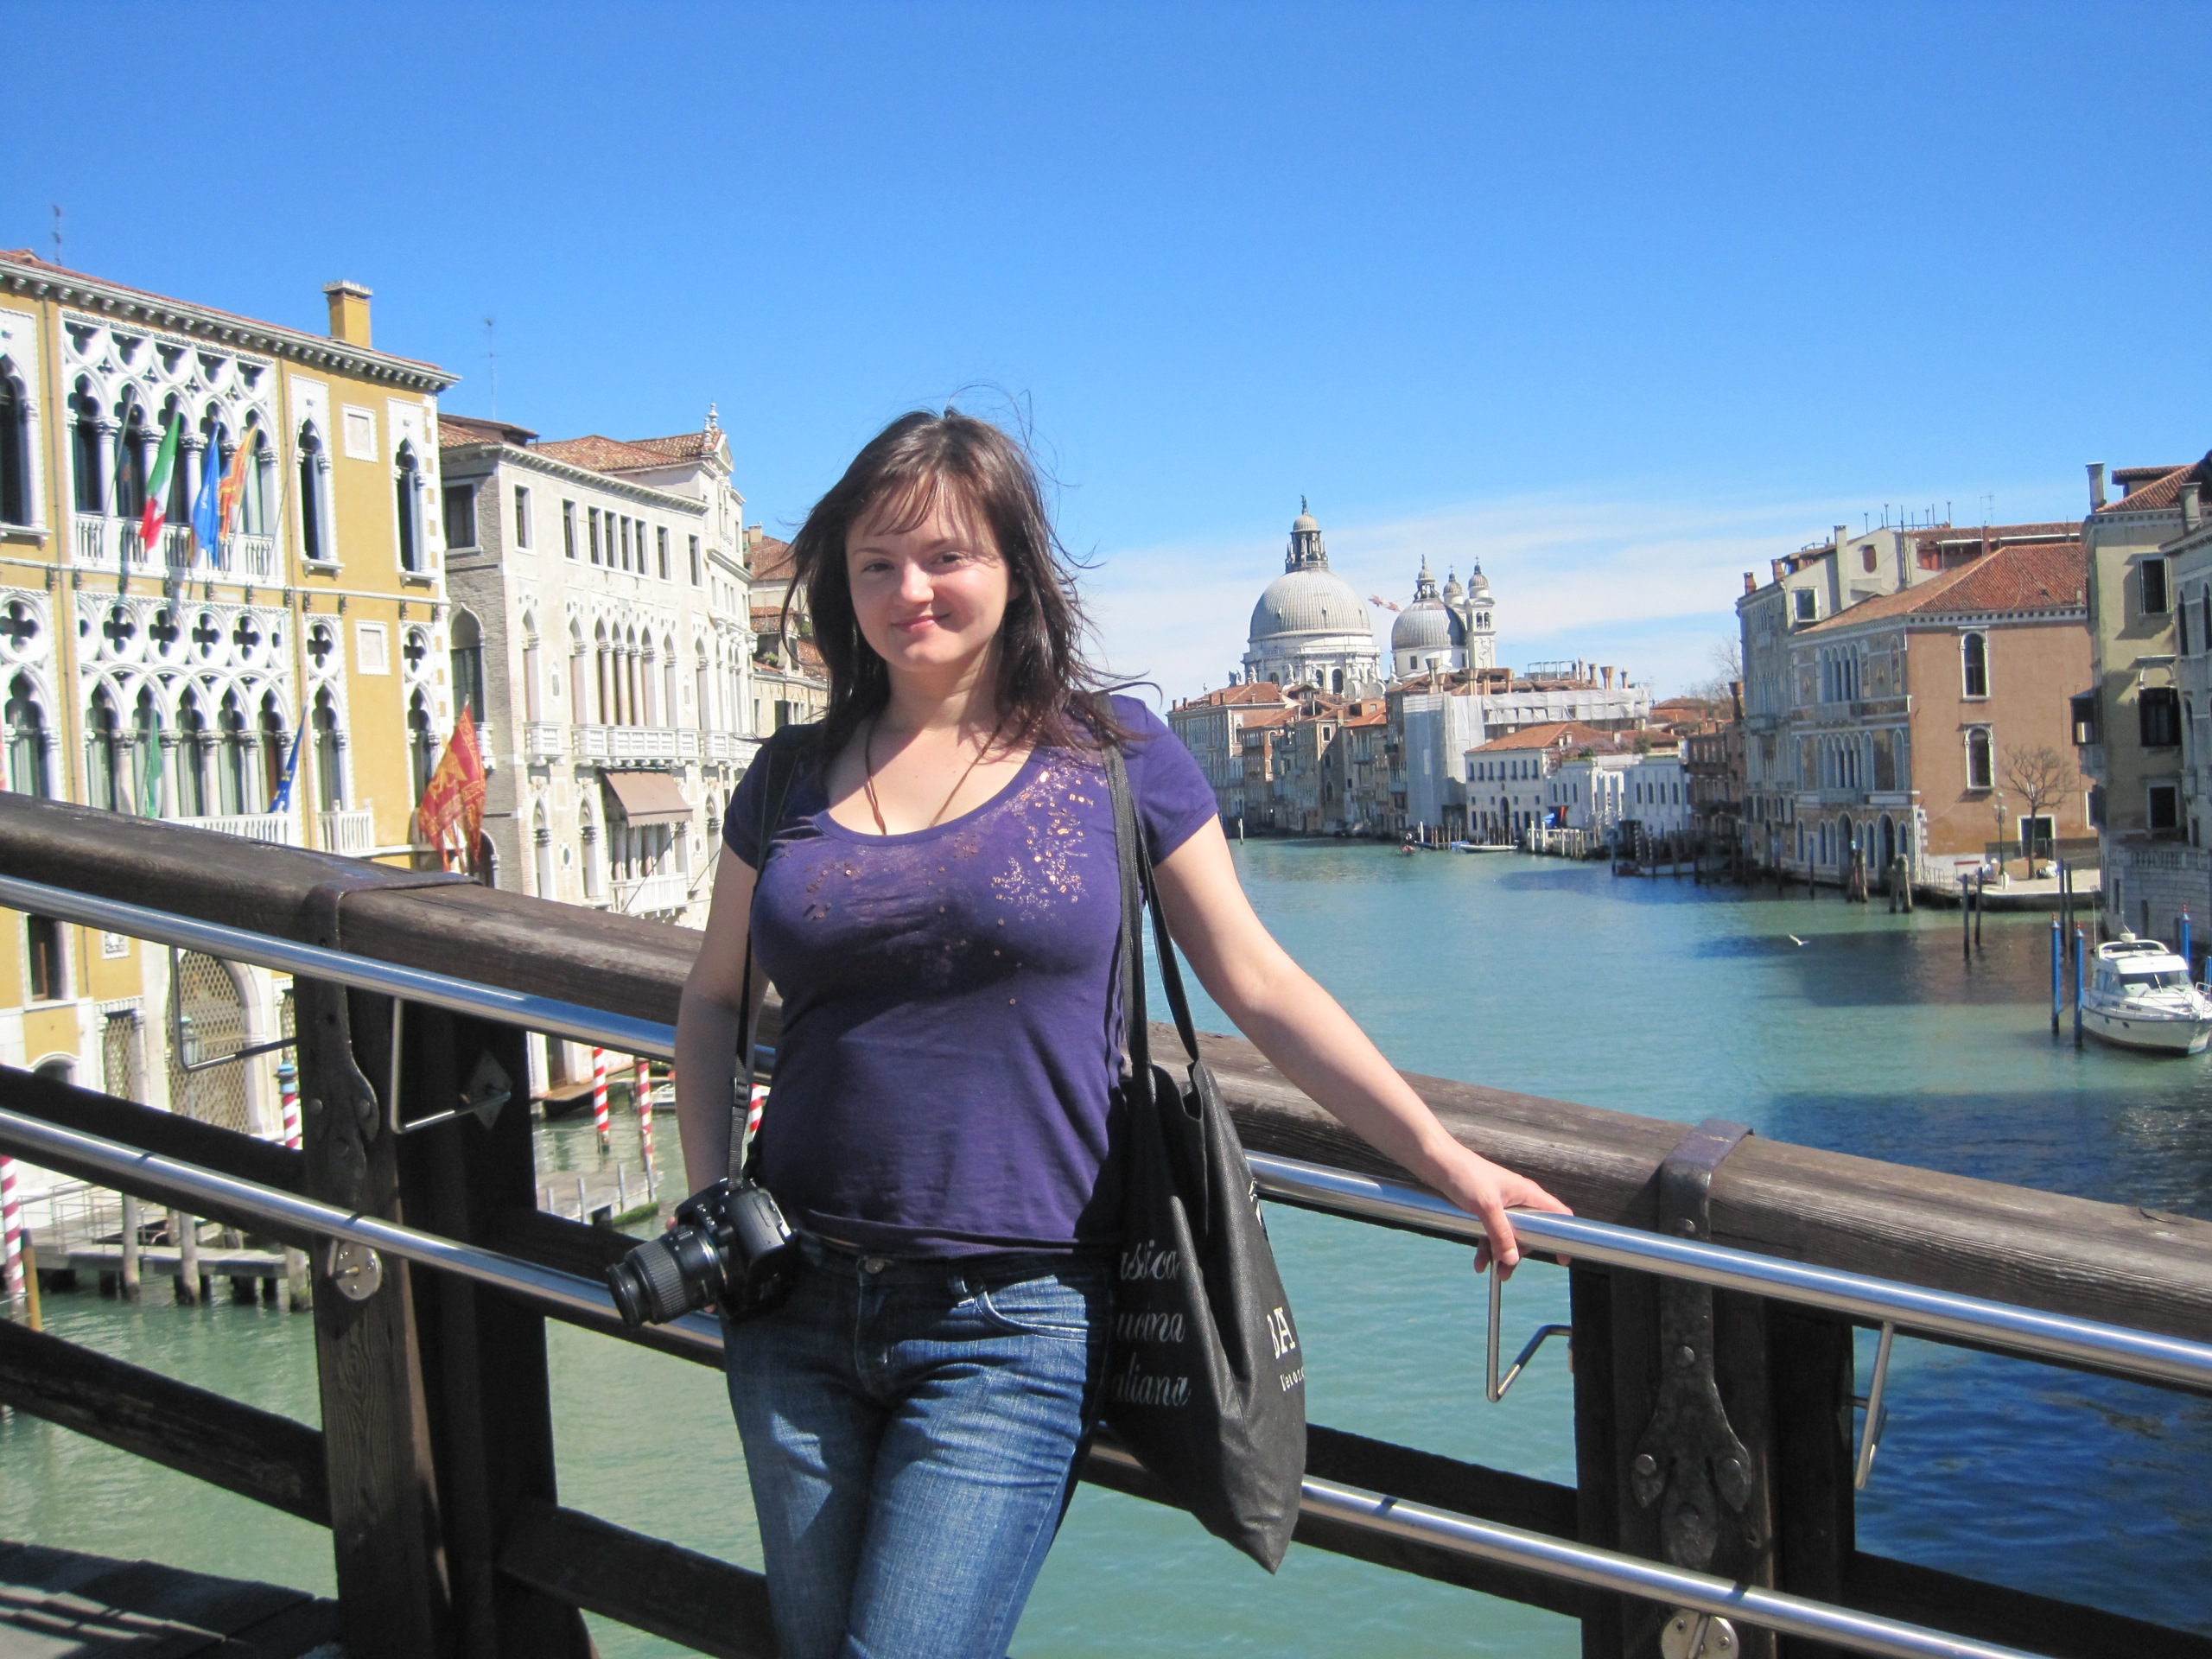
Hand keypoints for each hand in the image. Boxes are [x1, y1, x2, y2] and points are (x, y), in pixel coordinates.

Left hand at [1424, 1143, 1570, 1279]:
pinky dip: (1487, 1247)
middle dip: (1520, 1253)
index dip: (1564, 1235)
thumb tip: (1513, 1259)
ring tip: (1495, 1273)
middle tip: (1507, 1271)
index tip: (1562, 1258)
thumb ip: (1501, 1234)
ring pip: (1509, 1235)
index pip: (1557, 1214)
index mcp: (1527, 1194)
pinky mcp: (1484, 1209)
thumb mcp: (1486, 1207)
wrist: (1435, 1161)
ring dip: (1502, 1255)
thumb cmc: (1465, 1175)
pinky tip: (1479, 1262)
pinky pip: (1492, 1233)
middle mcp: (1518, 1199)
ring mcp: (1501, 1205)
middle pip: (1531, 1232)